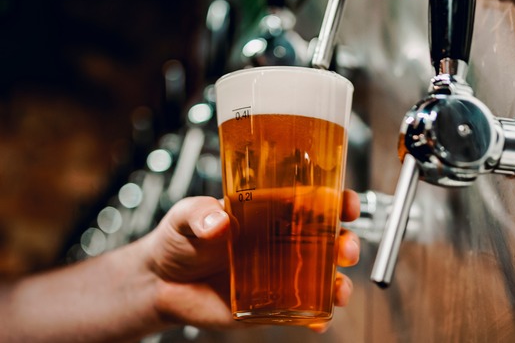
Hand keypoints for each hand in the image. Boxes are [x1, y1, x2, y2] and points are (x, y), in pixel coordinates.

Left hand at [139, 190, 361, 330]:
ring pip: (325, 277)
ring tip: (339, 289)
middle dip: (347, 243)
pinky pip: (304, 312)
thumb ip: (200, 214)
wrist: (159, 283)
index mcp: (271, 211)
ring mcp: (281, 274)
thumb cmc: (177, 240)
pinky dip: (318, 318)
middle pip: (330, 239)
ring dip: (341, 282)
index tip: (347, 204)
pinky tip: (319, 321)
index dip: (338, 201)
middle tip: (345, 248)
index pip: (314, 200)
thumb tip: (219, 221)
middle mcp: (283, 241)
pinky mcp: (272, 305)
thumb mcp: (185, 216)